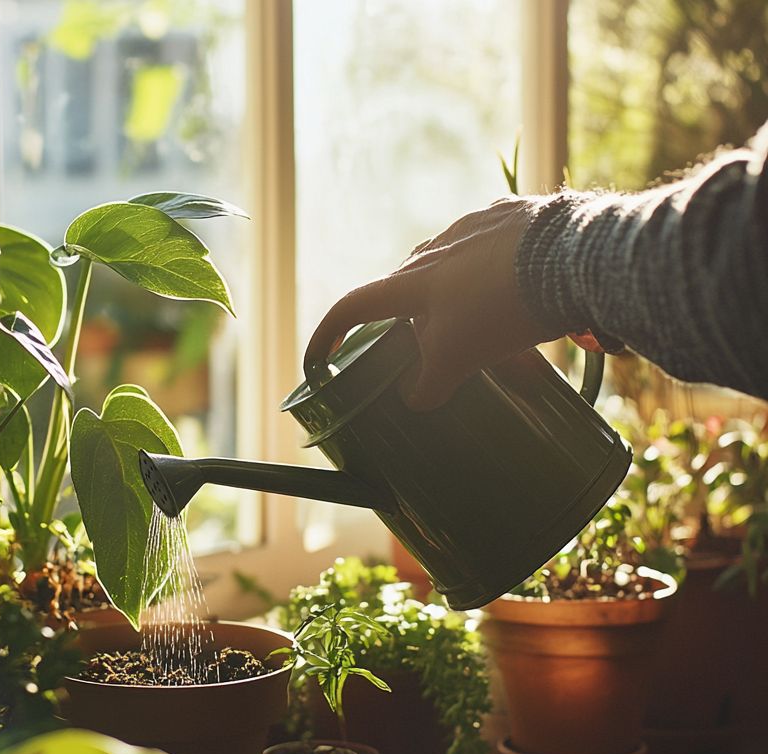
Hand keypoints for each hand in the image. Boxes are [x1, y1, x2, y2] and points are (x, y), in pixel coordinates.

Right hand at [303, 197, 559, 410]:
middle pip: (405, 284)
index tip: (316, 360)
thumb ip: (430, 381)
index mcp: (412, 281)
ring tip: (483, 323)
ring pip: (451, 264)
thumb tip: (415, 397)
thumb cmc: (502, 307)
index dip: (329, 335)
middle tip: (423, 345)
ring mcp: (477, 225)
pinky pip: (495, 249)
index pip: (354, 307)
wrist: (576, 255)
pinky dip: (497, 276)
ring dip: (456, 295)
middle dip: (407, 317)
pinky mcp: (518, 216)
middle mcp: (437, 246)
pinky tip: (522, 294)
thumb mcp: (460, 356)